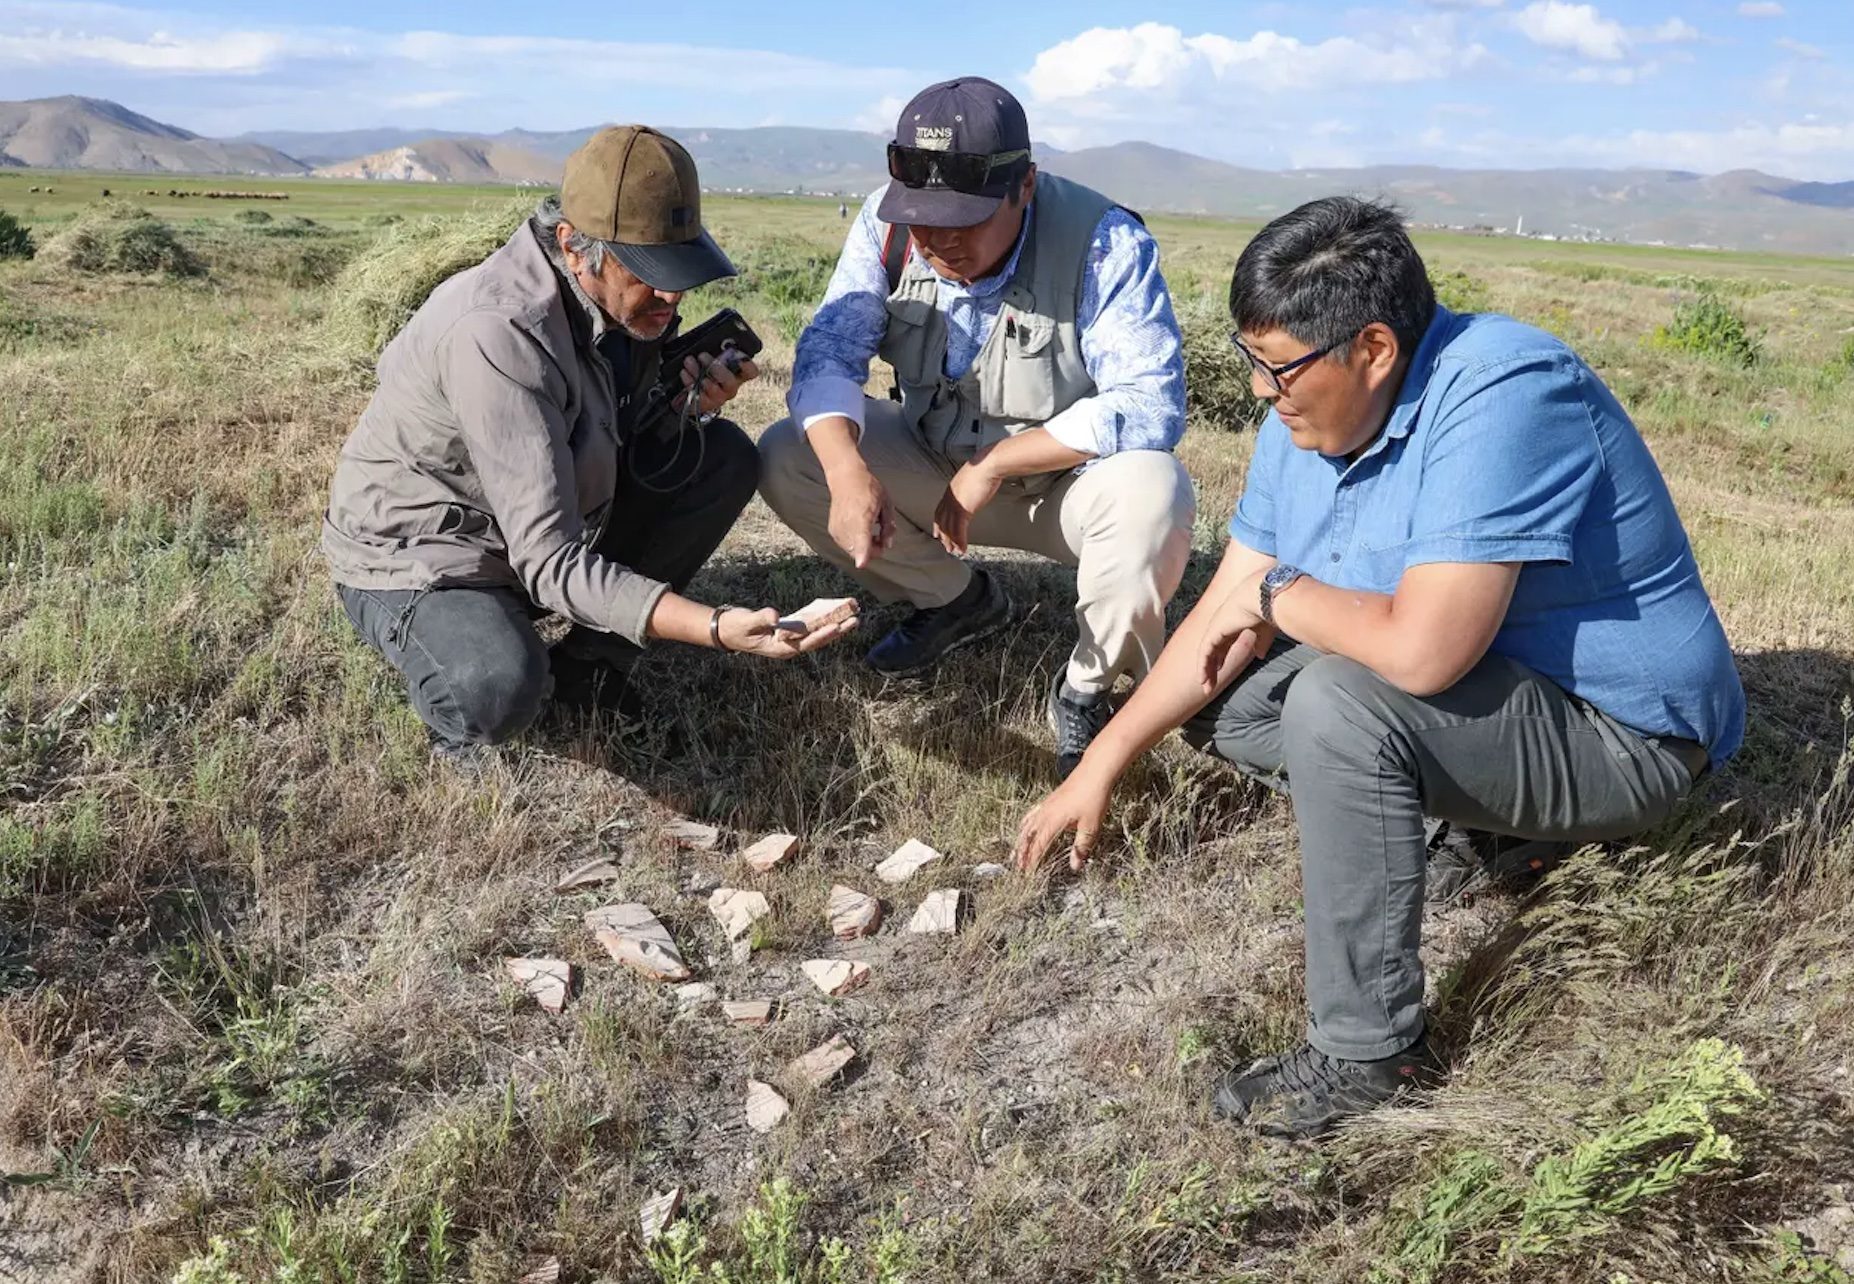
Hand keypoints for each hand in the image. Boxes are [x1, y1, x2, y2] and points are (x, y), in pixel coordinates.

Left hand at [678, 351, 760, 417]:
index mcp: (738, 374)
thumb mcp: (713, 357)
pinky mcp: (705, 404)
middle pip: (730, 382)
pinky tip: (685, 372)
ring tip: (689, 361)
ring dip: (698, 372)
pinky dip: (689, 381)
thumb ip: (718, 350)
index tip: (737, 356)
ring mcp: (719, 397)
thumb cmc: (706, 368)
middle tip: (702, 356)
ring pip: (712, 387)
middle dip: (715, 368)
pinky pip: (698, 394)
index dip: (747, 365)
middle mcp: (731, 387)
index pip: (751, 372)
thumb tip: (717, 339)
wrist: (692, 389)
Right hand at [717, 606, 856, 659]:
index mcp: (780, 648)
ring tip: (852, 615)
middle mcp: (789, 647)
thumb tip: (775, 616)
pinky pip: (809, 627)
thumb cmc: (736, 627)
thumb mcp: (746, 623)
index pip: (806, 642)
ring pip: (816, 634)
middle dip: (837, 630)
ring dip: (834, 625)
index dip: (823, 635)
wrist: (727, 630)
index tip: (838, 626)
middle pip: (818, 639)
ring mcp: (790, 640)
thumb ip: (761, 618)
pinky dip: (821, 620)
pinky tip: (833, 611)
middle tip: (856, 620)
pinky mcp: (789, 632)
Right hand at [825, 460, 894, 570]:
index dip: (863, 554)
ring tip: (869, 532)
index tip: (861, 564)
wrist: (846, 478)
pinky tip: (859, 531)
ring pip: (851, 551)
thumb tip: (887, 545)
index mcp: (863, 516)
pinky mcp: (832, 530)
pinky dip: (854, 544)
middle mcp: (847, 524)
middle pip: (858, 550)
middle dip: (872, 550)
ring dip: (862, 548)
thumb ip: (888, 527)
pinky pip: (845, 546)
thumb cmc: (869, 489)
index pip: (861, 539)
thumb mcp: (886, 504)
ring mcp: (837, 528)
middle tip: (879, 537)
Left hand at [933, 457, 1003, 554]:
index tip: (938, 533)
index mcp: (951, 490)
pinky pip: (959, 530)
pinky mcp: (963, 509)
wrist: (988, 465)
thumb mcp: (972, 478)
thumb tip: (975, 488)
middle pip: (943, 521)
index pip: (940, 510)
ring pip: (949, 528)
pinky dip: (960, 541)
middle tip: (947, 547)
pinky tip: (963, 549)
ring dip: (952, 542)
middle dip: (944, 536)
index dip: (939, 523)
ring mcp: (955, 504)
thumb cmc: (985, 467)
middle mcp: (949, 498)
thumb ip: (970, 486)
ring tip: (955, 551)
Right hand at [1013, 768, 1113, 873]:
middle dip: (1022, 853)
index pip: (1039, 846)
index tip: (1028, 874)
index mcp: (1053, 821)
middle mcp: (1044, 814)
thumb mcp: (1091, 826)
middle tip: (1018, 868)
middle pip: (1028, 837)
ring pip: (1026, 826)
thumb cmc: (1094, 798)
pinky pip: (1031, 815)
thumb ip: (1081, 847)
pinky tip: (1025, 828)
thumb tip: (1074, 866)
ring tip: (1016, 853)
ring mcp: (1045, 806)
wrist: (1094, 772)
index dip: (1033, 861)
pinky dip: (1025, 826)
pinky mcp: (1049, 801)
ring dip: (1020, 841)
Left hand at [1198, 585, 1271, 694]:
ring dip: (1205, 671)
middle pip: (1213, 650)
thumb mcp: (1265, 631)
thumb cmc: (1268, 611)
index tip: (1220, 671)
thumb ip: (1261, 642)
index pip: (1224, 643)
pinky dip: (1203, 666)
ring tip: (1206, 687)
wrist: (1264, 597)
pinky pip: (1204, 653)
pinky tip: (1203, 679)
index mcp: (1234, 623)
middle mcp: (1222, 624)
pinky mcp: (1213, 632)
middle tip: (1209, 685)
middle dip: (1211, 667)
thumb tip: (1259, 655)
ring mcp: (1216, 627)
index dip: (1221, 658)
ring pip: (1207, 653)